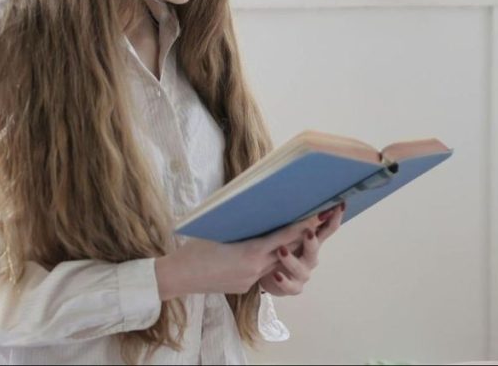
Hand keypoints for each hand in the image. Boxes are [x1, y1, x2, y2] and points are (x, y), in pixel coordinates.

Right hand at [154, 213, 326, 298]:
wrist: (179, 277)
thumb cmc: (195, 248)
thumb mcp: (221, 230)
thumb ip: (245, 225)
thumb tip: (258, 209)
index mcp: (251, 252)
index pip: (284, 237)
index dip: (303, 226)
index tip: (318, 215)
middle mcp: (255, 268)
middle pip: (284, 251)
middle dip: (299, 238)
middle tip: (315, 221)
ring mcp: (250, 280)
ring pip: (273, 262)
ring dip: (282, 250)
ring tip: (292, 235)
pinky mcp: (244, 287)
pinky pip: (260, 272)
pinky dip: (264, 261)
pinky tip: (260, 252)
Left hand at [259, 202, 344, 296]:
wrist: (266, 275)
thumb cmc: (278, 248)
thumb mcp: (287, 233)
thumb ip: (296, 219)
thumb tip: (299, 194)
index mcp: (311, 241)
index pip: (326, 228)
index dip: (334, 217)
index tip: (340, 204)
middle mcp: (310, 257)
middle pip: (315, 249)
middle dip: (312, 241)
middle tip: (308, 232)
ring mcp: (303, 273)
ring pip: (301, 269)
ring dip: (292, 260)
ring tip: (281, 251)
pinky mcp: (294, 287)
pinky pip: (290, 286)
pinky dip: (284, 281)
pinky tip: (277, 274)